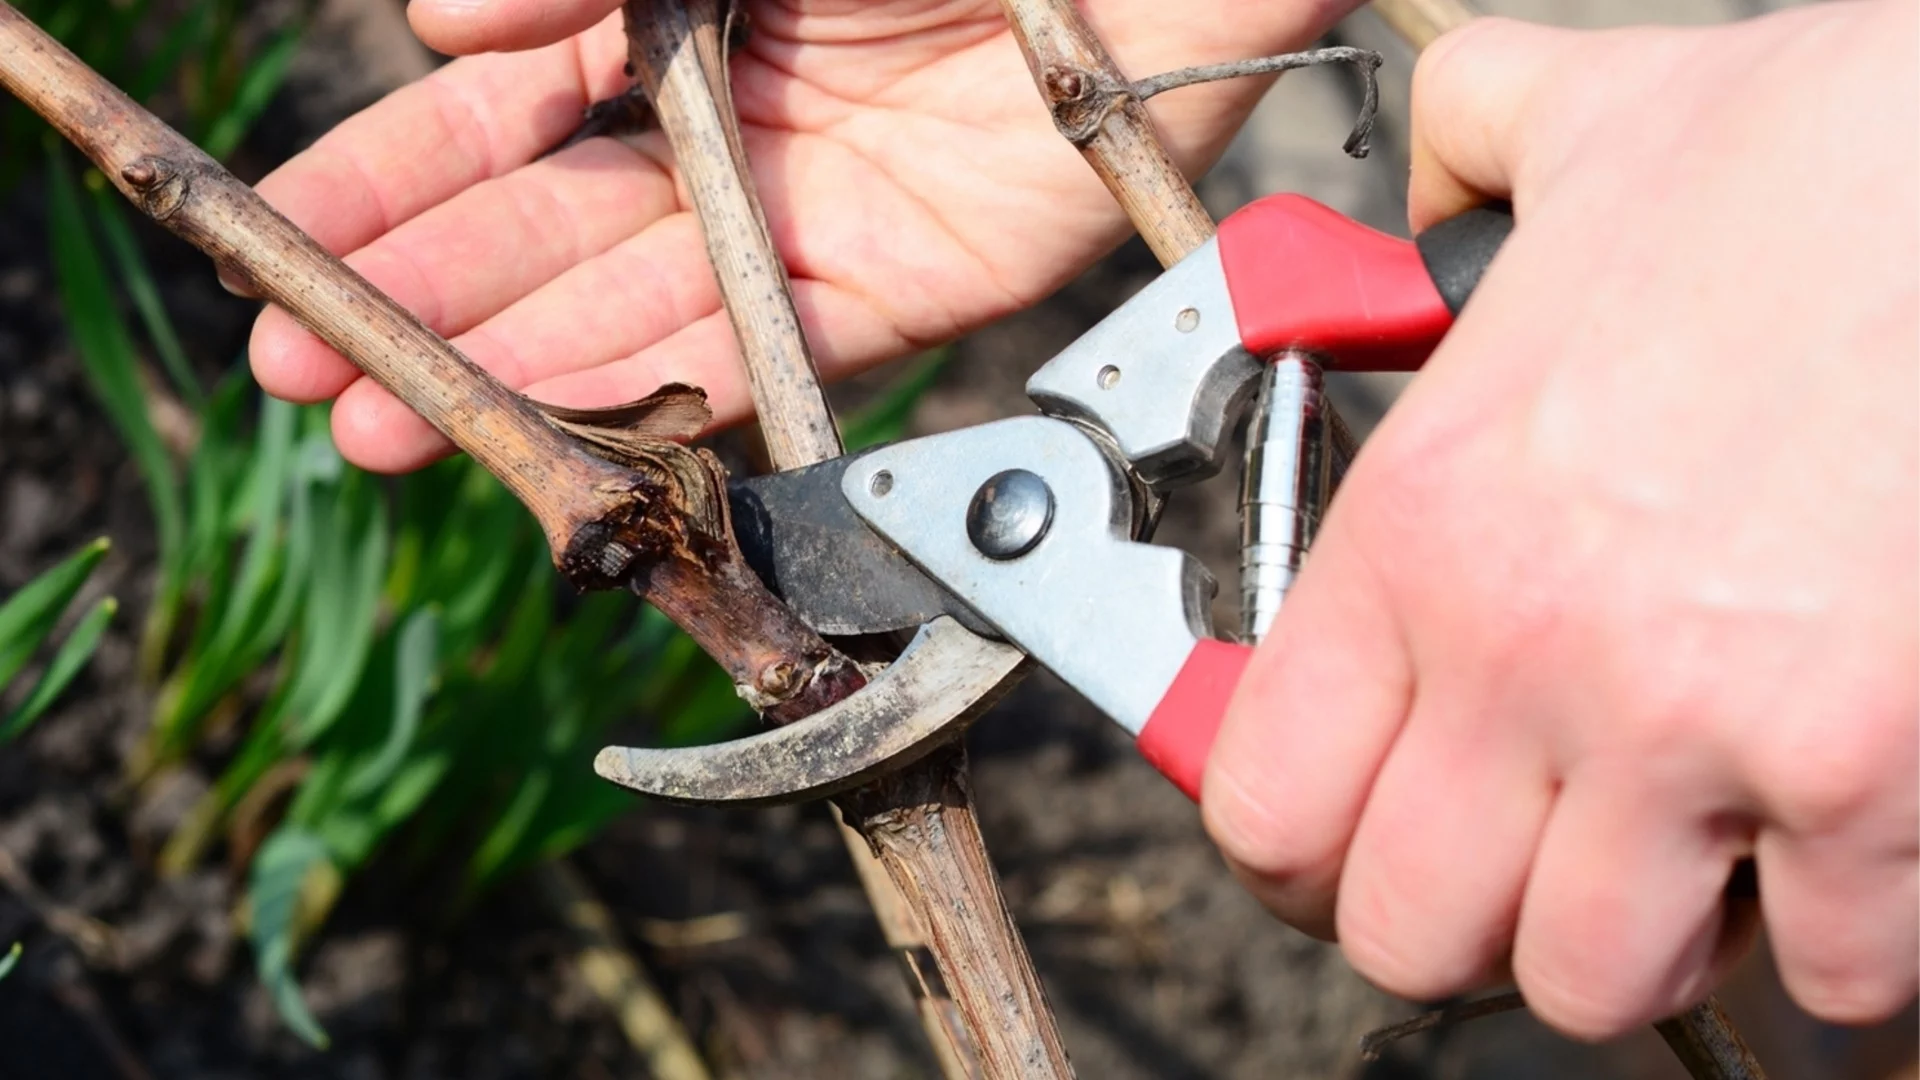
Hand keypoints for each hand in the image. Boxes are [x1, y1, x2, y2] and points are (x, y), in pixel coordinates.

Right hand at [246, 0, 1352, 472]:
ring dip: (512, 369)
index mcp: (681, 22)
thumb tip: (434, 24)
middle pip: (551, 231)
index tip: (277, 246)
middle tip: (302, 376)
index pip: (500, 114)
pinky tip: (551, 418)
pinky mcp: (916, 283)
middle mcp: (735, 127)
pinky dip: (662, 386)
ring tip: (384, 432)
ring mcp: (819, 213)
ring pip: (639, 310)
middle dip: (422, 301)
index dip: (390, 183)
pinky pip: (767, 350)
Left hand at [1203, 2, 1916, 1038]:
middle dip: (1454, 922)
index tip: (1334, 845)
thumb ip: (1448, 172)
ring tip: (1666, 863)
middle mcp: (1528, 650)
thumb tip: (1418, 207)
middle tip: (1509, 861)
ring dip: (1625, 944)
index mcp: (1424, 527)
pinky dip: (1822, 945)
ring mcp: (1697, 730)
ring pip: (1590, 983)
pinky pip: (1821, 971)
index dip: (1293, 853)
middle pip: (1407, 933)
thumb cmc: (1813, 153)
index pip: (1268, 804)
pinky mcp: (1868, 777)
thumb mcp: (1563, 131)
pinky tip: (1821, 860)